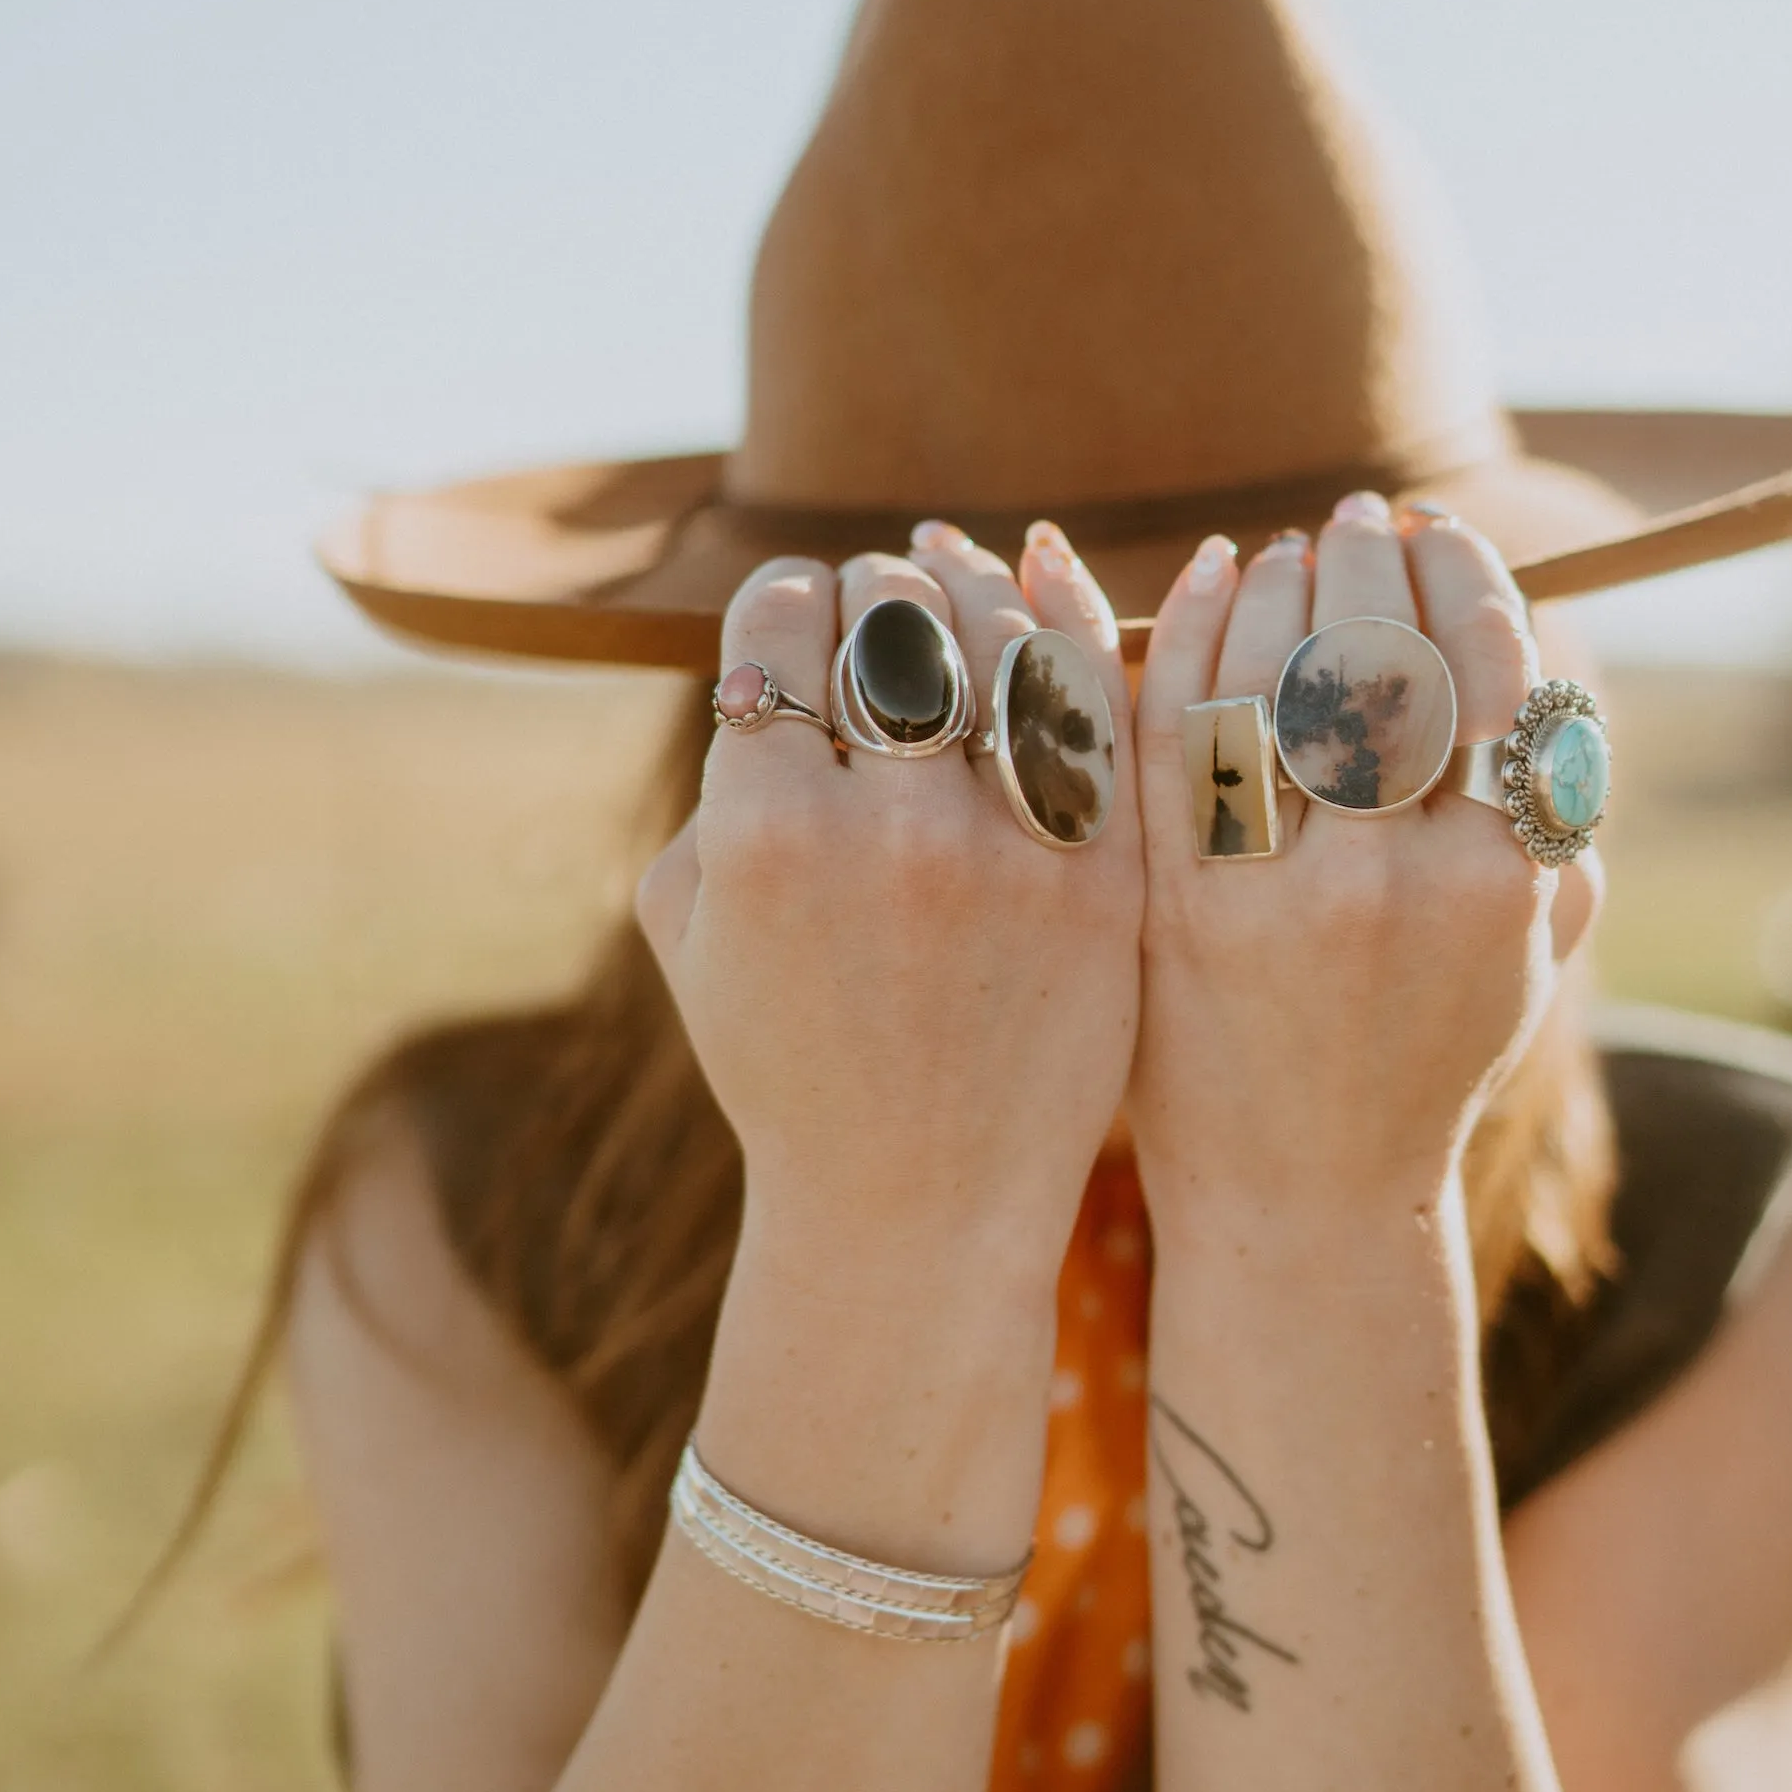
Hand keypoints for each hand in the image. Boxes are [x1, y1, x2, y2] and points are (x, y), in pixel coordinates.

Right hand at [638, 523, 1143, 1293]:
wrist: (918, 1203)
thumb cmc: (787, 1062)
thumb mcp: (688, 928)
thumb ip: (713, 785)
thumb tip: (773, 669)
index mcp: (764, 831)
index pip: (781, 622)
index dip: (788, 599)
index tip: (802, 612)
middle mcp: (888, 828)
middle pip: (894, 611)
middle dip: (880, 588)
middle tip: (884, 602)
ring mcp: (1009, 852)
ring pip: (1006, 636)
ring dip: (977, 594)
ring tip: (962, 599)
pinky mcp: (1103, 878)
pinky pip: (1095, 712)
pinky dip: (1069, 643)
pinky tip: (1045, 625)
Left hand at [1128, 495, 1599, 1238]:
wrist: (1302, 1194)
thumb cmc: (1425, 1056)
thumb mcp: (1529, 952)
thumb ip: (1554, 821)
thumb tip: (1549, 664)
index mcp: (1502, 885)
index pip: (1493, 670)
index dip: (1462, 577)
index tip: (1437, 531)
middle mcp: (1396, 886)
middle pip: (1382, 657)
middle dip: (1368, 562)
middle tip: (1351, 523)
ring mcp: (1277, 899)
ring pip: (1274, 681)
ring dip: (1280, 588)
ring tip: (1284, 557)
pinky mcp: (1177, 912)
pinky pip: (1175, 734)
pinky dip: (1191, 639)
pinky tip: (1207, 591)